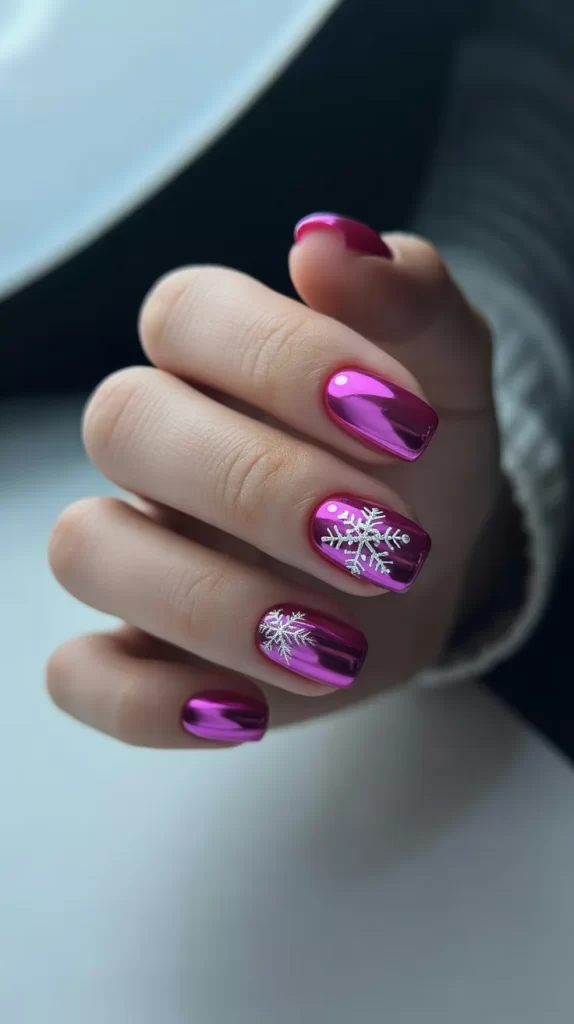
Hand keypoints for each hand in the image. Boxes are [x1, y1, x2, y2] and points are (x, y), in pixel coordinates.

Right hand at [47, 214, 498, 745]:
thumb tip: (327, 243)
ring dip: (210, 602)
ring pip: (86, 548)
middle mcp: (162, 445)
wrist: (425, 570)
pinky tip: (249, 708)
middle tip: (386, 543)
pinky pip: (81, 676)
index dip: (284, 360)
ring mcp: (141, 549)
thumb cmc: (423, 460)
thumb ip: (412, 303)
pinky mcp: (143, 651)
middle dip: (257, 487)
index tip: (405, 428)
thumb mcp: (451, 376)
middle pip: (121, 425)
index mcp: (220, 354)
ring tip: (335, 646)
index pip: (187, 313)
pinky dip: (145, 703)